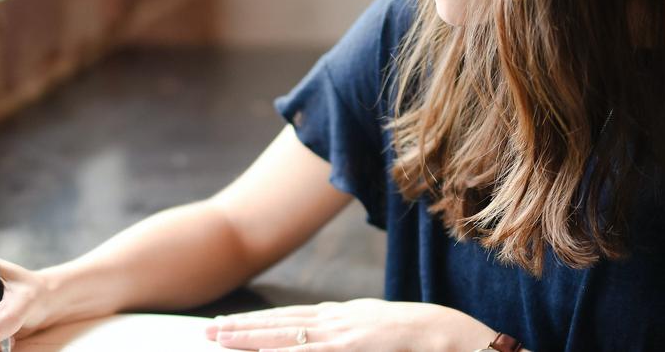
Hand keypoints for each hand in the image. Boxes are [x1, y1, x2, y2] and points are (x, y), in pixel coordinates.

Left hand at [204, 299, 497, 351]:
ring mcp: (344, 334)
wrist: (456, 337)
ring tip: (218, 339)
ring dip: (249, 338)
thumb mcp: (383, 333)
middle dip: (243, 328)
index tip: (231, 325)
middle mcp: (339, 320)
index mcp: (346, 317)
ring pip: (285, 334)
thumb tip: (333, 341)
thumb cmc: (427, 340)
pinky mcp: (352, 349)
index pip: (293, 318)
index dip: (260, 323)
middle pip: (280, 322)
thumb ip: (357, 335)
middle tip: (208, 331)